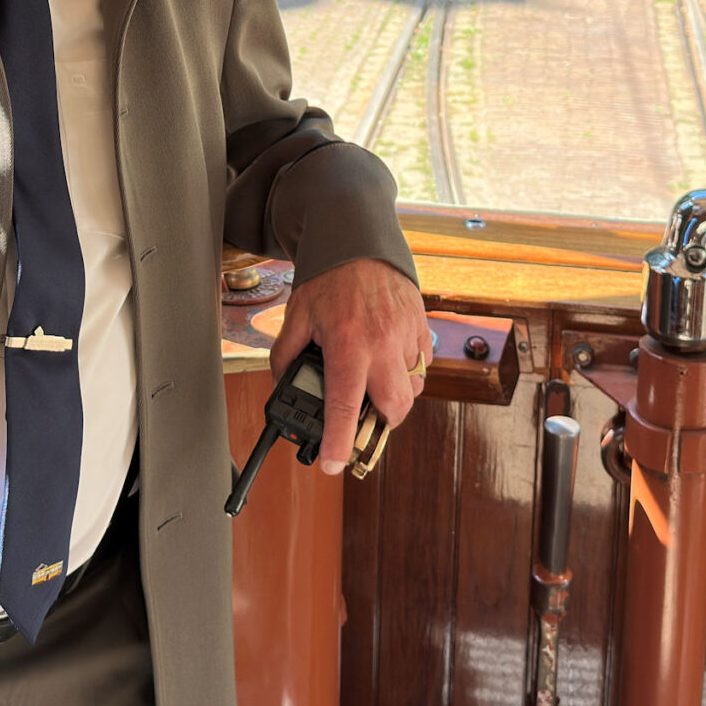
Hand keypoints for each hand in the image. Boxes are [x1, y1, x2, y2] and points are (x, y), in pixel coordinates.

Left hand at [271, 257, 428, 473]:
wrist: (360, 241)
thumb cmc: (329, 278)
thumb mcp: (297, 316)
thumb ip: (286, 355)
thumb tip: (283, 387)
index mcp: (348, 342)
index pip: (345, 405)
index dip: (340, 441)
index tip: (334, 464)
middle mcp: (382, 343)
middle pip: (394, 408)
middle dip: (380, 424)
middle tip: (362, 421)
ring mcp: (406, 335)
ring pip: (411, 388)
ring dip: (394, 395)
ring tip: (373, 382)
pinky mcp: (421, 328)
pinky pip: (422, 365)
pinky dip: (408, 372)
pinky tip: (388, 360)